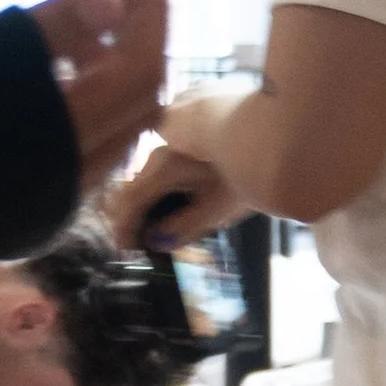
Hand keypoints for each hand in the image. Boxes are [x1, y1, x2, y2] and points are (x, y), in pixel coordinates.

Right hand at [28, 0, 166, 191]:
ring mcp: (63, 190)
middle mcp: (77, 171)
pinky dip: (95, 89)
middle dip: (135, 27)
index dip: (149, 8)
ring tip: (81, 14)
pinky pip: (94, 135)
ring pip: (117, 117)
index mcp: (66, 135)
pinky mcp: (46, 195)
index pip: (139, 67)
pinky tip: (65, 61)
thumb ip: (53, 26)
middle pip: (138, 93)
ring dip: (114, 57)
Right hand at [107, 137, 236, 251]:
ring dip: (144, 205)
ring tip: (154, 229)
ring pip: (144, 181)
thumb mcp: (214, 210)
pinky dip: (156, 194)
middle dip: (131, 217)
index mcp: (161, 169)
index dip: (124, 226)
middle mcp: (157, 155)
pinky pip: (157, 173)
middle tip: (137, 242)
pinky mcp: (179, 147)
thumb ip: (182, 228)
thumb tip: (156, 242)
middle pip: (132, 190)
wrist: (262, 137)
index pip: (130, 201)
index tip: (125, 247)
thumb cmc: (239, 174)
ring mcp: (167, 147)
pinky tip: (171, 208)